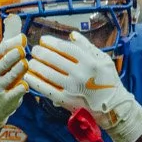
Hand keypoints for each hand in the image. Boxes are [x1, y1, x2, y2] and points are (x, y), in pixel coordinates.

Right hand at [0, 22, 28, 130]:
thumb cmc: (2, 72)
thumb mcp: (2, 56)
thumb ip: (10, 39)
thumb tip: (14, 18)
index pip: (0, 50)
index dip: (11, 43)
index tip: (22, 38)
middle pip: (3, 63)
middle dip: (12, 56)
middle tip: (21, 51)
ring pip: (9, 77)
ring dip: (18, 70)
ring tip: (25, 64)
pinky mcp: (6, 99)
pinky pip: (14, 94)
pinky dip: (20, 89)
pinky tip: (25, 84)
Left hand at [24, 31, 141, 141]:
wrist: (113, 106)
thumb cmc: (108, 81)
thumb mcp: (103, 60)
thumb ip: (87, 47)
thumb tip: (72, 35)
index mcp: (90, 61)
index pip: (65, 48)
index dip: (51, 42)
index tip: (43, 40)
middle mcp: (80, 74)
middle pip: (54, 59)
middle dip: (41, 52)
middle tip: (35, 50)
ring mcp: (72, 88)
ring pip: (48, 73)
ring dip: (36, 66)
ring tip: (31, 62)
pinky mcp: (66, 100)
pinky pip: (46, 89)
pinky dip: (35, 82)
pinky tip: (29, 76)